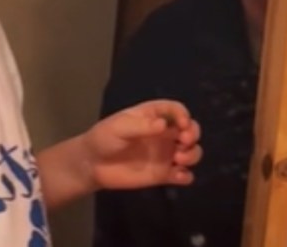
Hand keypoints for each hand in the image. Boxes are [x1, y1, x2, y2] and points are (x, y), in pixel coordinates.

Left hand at [82, 100, 201, 189]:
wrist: (92, 164)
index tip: (181, 124)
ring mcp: (165, 154)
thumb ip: (142, 126)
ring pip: (192, 152)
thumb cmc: (104, 138)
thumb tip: (163, 124)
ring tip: (179, 159)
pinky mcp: (163, 174)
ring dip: (193, 154)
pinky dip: (186, 176)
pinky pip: (184, 175)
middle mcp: (164, 134)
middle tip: (183, 142)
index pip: (176, 110)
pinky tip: (177, 176)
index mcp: (154, 116)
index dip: (183, 115)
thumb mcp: (119, 127)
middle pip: (190, 130)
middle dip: (193, 134)